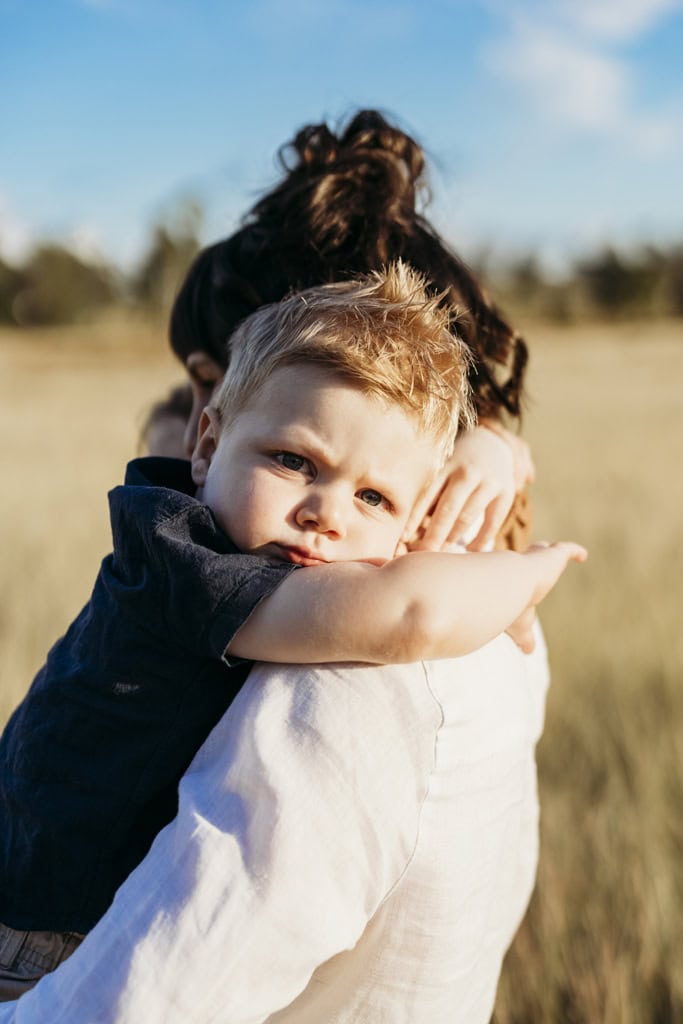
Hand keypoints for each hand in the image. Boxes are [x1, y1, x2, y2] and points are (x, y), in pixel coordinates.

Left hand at [407, 425, 533, 552]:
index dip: (414, 518)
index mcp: (446, 465)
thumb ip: (432, 495)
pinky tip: (470, 550)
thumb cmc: (457, 466)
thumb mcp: (443, 470)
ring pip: (468, 517)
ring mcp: (489, 481)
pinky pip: (492, 522)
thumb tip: (413, 531)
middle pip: (448, 509)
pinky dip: (481, 539)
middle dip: (433, 535)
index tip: (403, 538)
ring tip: (441, 553)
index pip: (427, 495)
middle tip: (422, 554)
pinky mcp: (506, 492)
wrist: (493, 445)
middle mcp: (468, 472)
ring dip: (452, 538)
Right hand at [506, 541, 587, 651]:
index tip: (526, 581)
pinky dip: (575, 552)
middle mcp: (522, 567)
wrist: (510, 591)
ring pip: (544, 550)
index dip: (521, 577)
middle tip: (538, 554)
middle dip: (533, 555)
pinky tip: (583, 557)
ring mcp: (538, 558)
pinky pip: (567, 549)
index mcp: (511, 581)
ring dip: (551, 551)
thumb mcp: (520, 630)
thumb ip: (525, 639)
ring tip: (558, 551)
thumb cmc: (511, 611)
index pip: (516, 575)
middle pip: (528, 558)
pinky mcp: (554, 555)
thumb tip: (528, 652)